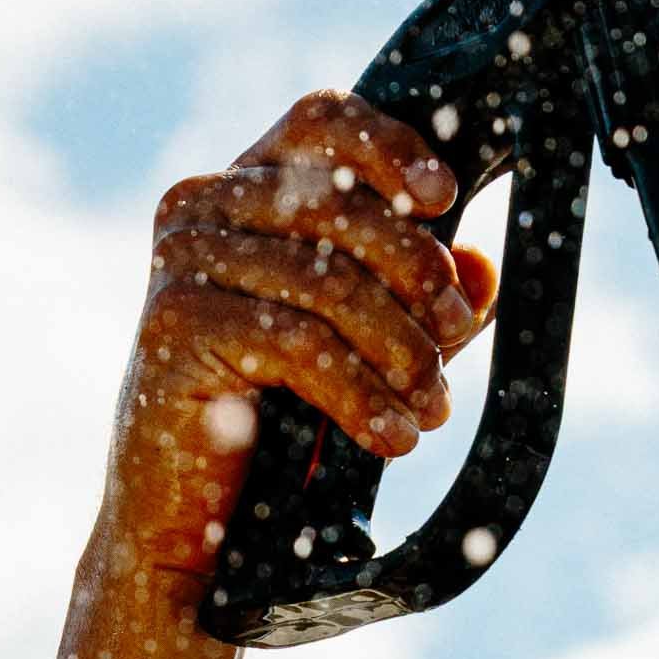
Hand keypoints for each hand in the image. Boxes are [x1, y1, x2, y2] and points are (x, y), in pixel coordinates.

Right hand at [27, 91, 498, 658]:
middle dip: (416, 281)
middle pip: (341, 204)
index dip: (390, 147)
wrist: (197, 536)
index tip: (445, 199)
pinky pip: (298, 342)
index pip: (322, 122)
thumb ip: (421, 308)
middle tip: (452, 351)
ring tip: (429, 411)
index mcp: (244, 192)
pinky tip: (395, 438)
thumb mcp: (366, 358)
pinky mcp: (175, 328)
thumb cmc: (279, 437)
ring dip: (401, 352)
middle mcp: (201, 209)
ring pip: (329, 279)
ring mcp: (181, 264)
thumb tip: (483, 267)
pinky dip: (362, 393)